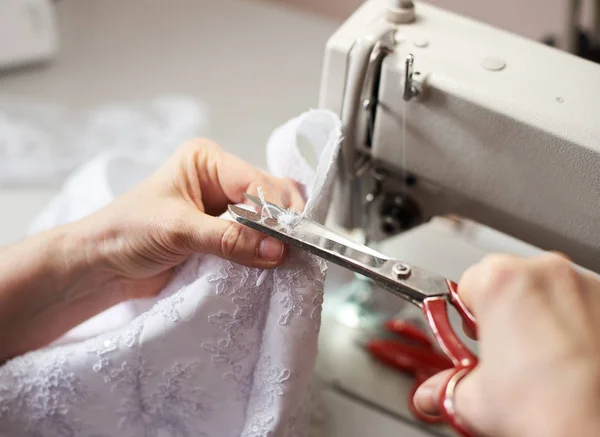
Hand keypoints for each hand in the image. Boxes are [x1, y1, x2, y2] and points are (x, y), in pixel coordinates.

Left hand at [82, 138, 304, 299]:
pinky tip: (274, 262)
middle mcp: (221, 179)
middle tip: (292, 250)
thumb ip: (230, 239)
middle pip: (269, 195)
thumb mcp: (179, 230)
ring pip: (269, 217)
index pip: (255, 180)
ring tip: (286, 259)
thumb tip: (278, 251)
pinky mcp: (226, 233)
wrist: (103, 266)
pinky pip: (258, 238)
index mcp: (207, 161)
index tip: (289, 240)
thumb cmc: (128, 233)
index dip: (274, 209)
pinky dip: (268, 250)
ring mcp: (226, 207)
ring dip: (278, 237)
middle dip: (282, 222)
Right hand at [413, 253, 599, 436]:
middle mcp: (545, 271)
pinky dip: (573, 323)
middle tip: (504, 352)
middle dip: (503, 311)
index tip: (474, 334)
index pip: (467, 282)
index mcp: (502, 281)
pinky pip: (580, 303)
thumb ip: (444, 387)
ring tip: (539, 360)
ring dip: (538, 315)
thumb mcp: (474, 400)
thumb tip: (430, 394)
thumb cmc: (549, 410)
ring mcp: (584, 284)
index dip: (468, 313)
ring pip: (545, 290)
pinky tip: (569, 359)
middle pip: (508, 279)